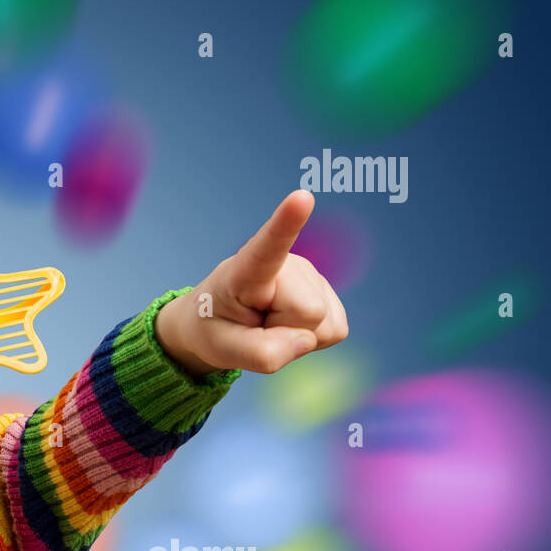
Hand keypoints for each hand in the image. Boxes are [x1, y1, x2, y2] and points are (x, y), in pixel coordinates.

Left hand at [153, 190, 348, 376]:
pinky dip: (312, 338)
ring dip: (297, 335)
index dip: (287, 223)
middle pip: (308, 312)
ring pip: (324, 324)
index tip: (301, 197)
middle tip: (258, 326)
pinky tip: (288, 324)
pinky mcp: (328, 293)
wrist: (219, 322)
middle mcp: (285, 265)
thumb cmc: (216, 329)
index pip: (268, 245)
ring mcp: (310, 275)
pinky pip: (335, 329)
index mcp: (245, 270)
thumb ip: (261, 353)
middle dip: (286, 332)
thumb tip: (306, 340)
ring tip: (269, 323)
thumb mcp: (224, 351)